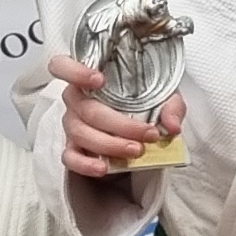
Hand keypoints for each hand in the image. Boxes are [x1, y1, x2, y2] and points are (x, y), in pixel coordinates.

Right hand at [51, 55, 181, 177]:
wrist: (137, 129)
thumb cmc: (143, 104)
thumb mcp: (163, 98)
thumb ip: (171, 107)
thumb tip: (172, 126)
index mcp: (89, 79)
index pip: (63, 66)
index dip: (75, 71)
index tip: (99, 79)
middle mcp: (76, 100)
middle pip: (88, 110)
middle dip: (122, 125)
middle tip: (148, 134)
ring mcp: (72, 124)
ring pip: (82, 134)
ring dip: (111, 145)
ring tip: (137, 150)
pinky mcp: (73, 148)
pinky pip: (71, 158)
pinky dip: (86, 165)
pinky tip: (103, 168)